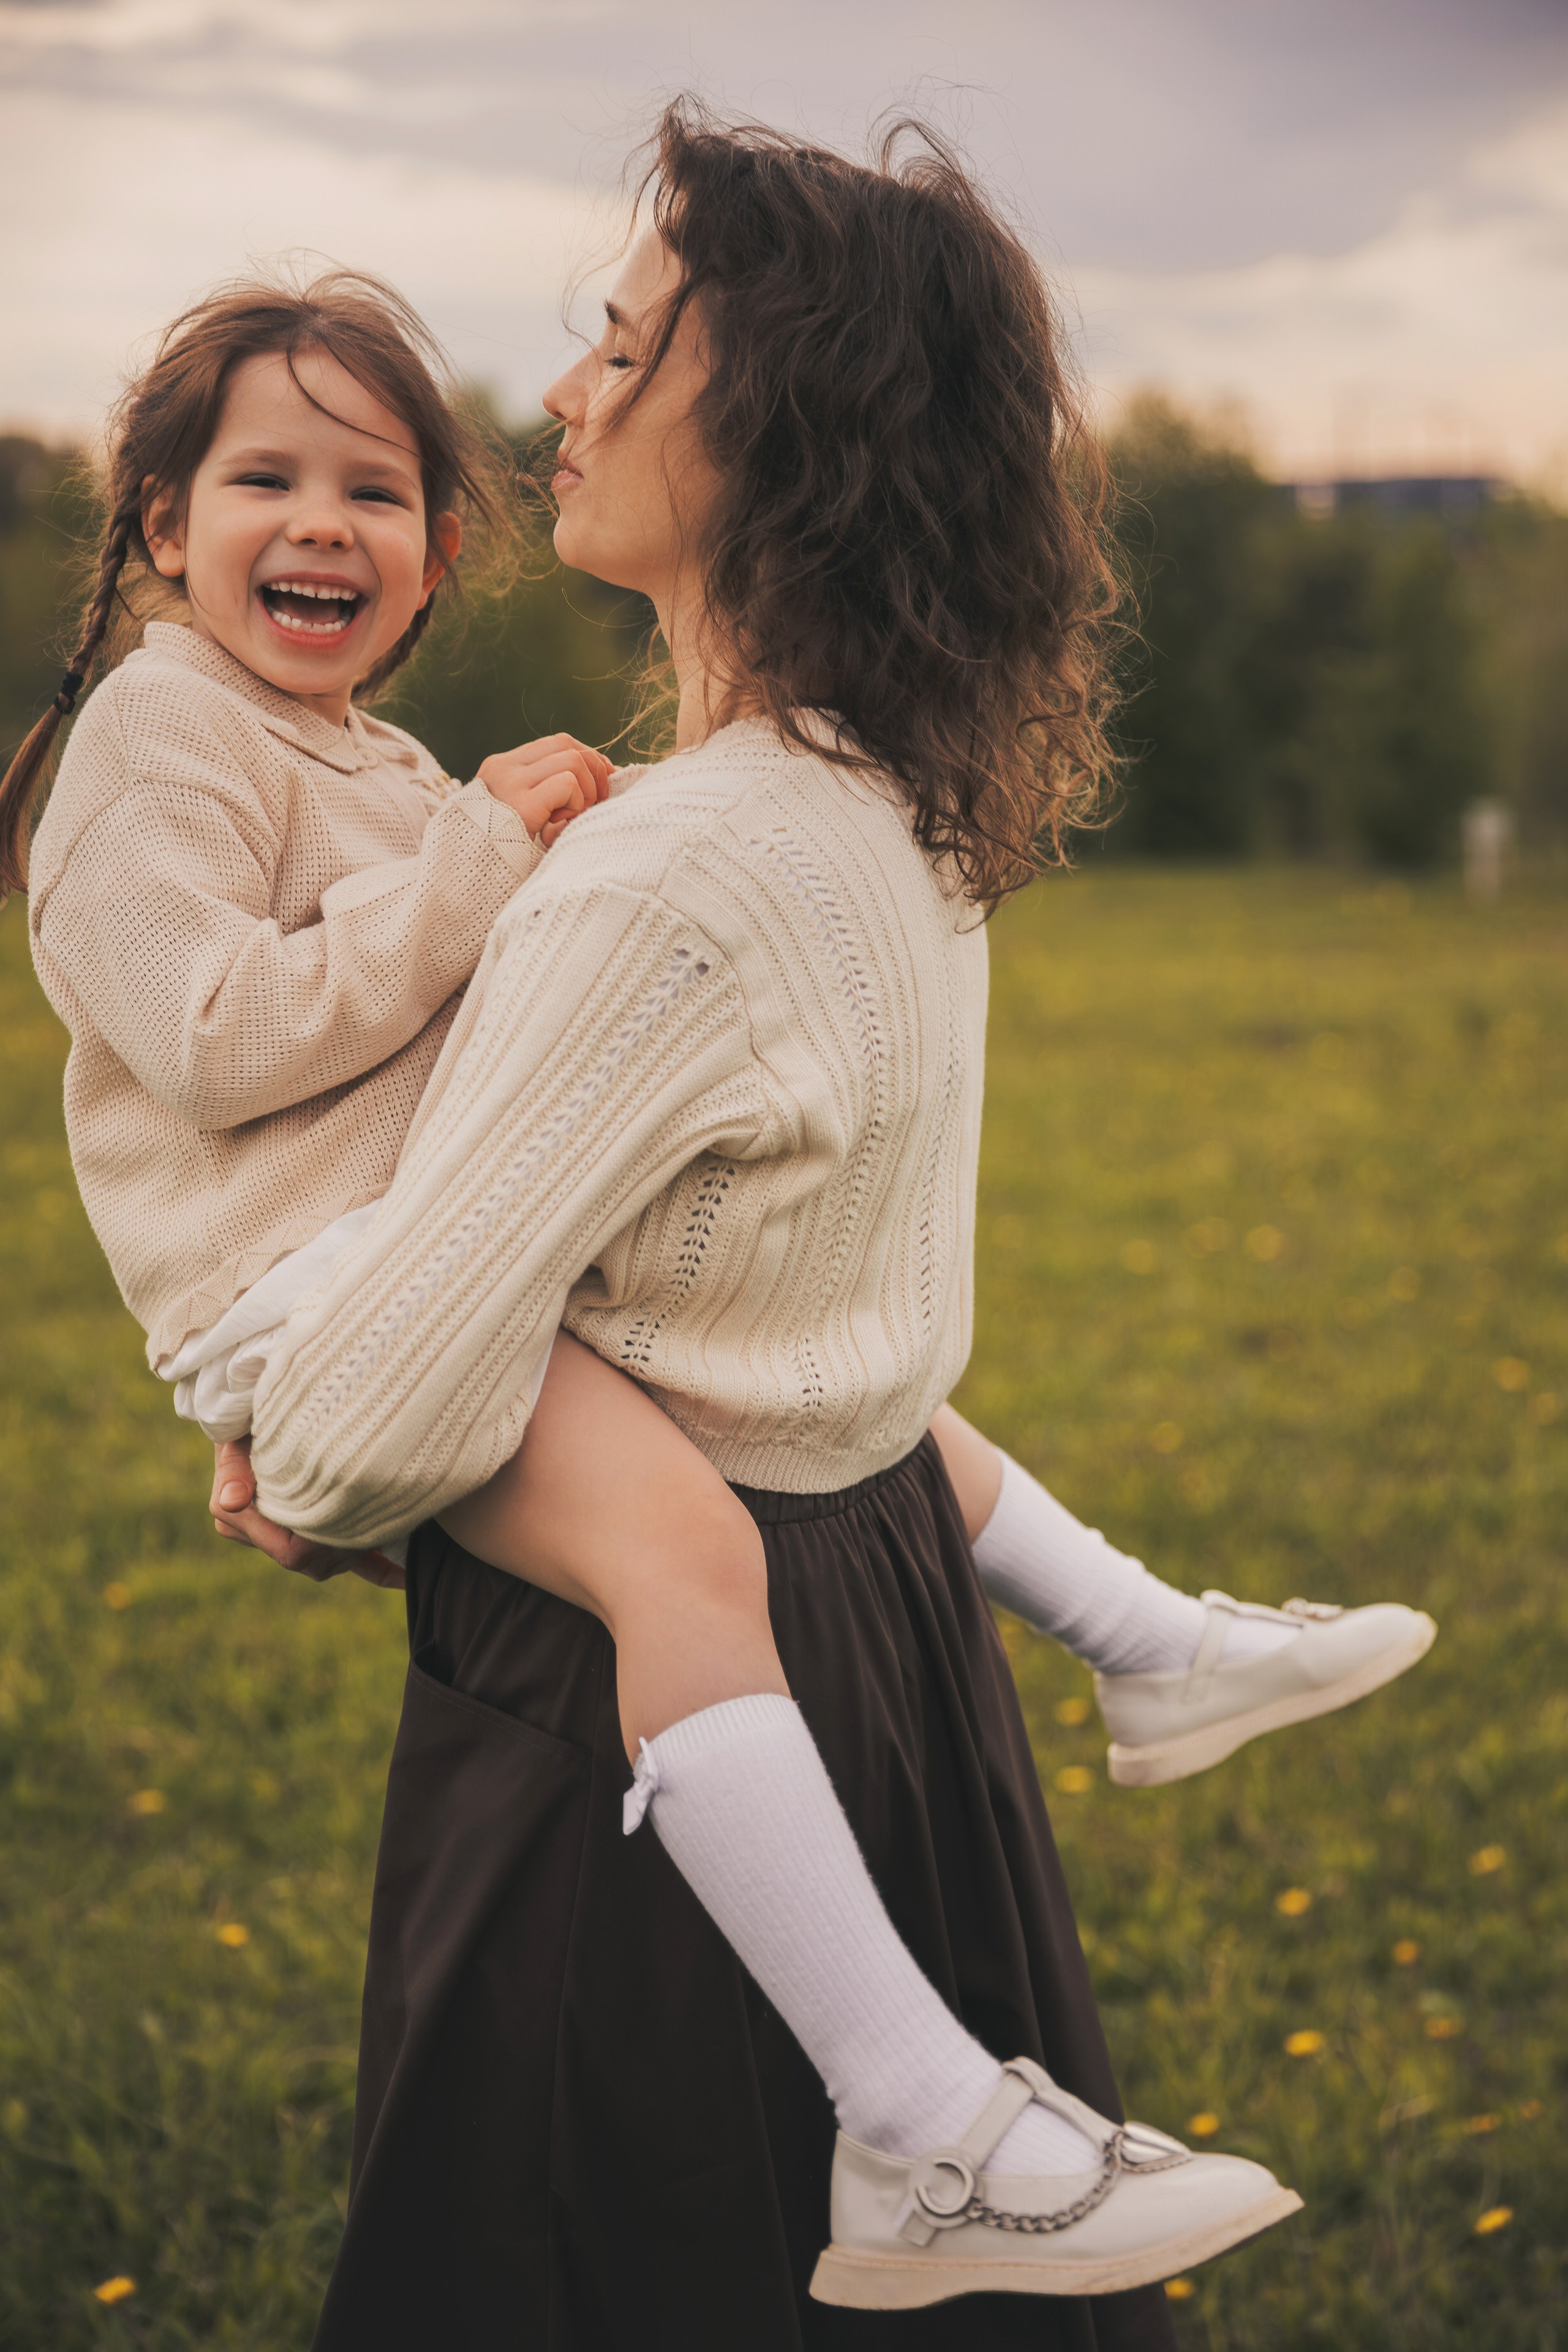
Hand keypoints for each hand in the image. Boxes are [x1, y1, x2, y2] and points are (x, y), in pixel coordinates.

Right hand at [210, 1438, 403, 1588]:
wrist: (259, 1409)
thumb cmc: (250, 1419)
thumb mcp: (237, 1435)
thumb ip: (234, 1467)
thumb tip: (232, 1500)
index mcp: (239, 1520)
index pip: (291, 1552)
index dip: (324, 1540)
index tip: (351, 1511)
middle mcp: (261, 1536)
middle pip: (314, 1564)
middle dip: (347, 1545)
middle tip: (380, 1515)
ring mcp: (289, 1538)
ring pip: (331, 1565)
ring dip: (360, 1547)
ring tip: (390, 1520)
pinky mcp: (314, 1536)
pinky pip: (346, 1564)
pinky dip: (376, 1569)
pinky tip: (403, 1574)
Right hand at [477, 735, 612, 842]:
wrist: (472, 879)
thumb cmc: (508, 853)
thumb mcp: (528, 814)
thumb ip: (549, 791)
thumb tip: (607, 772)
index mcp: (502, 767)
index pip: (556, 744)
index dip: (588, 758)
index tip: (603, 781)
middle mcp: (503, 768)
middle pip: (567, 745)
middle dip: (595, 770)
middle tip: (599, 801)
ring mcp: (509, 783)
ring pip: (572, 760)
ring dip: (587, 790)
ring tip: (574, 817)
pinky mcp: (521, 804)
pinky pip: (567, 783)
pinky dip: (577, 803)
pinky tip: (562, 825)